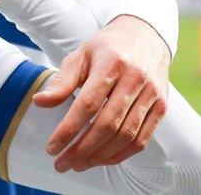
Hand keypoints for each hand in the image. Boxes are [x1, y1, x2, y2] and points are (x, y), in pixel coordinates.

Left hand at [33, 15, 170, 171]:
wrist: (144, 37)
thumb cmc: (104, 49)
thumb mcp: (79, 55)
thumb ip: (61, 80)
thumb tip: (38, 102)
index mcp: (111, 64)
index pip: (87, 105)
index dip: (68, 129)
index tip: (52, 147)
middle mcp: (135, 80)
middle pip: (108, 124)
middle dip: (82, 149)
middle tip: (61, 164)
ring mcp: (152, 95)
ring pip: (126, 136)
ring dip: (100, 156)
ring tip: (78, 164)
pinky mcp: (161, 107)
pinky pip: (142, 139)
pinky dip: (121, 154)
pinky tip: (101, 159)